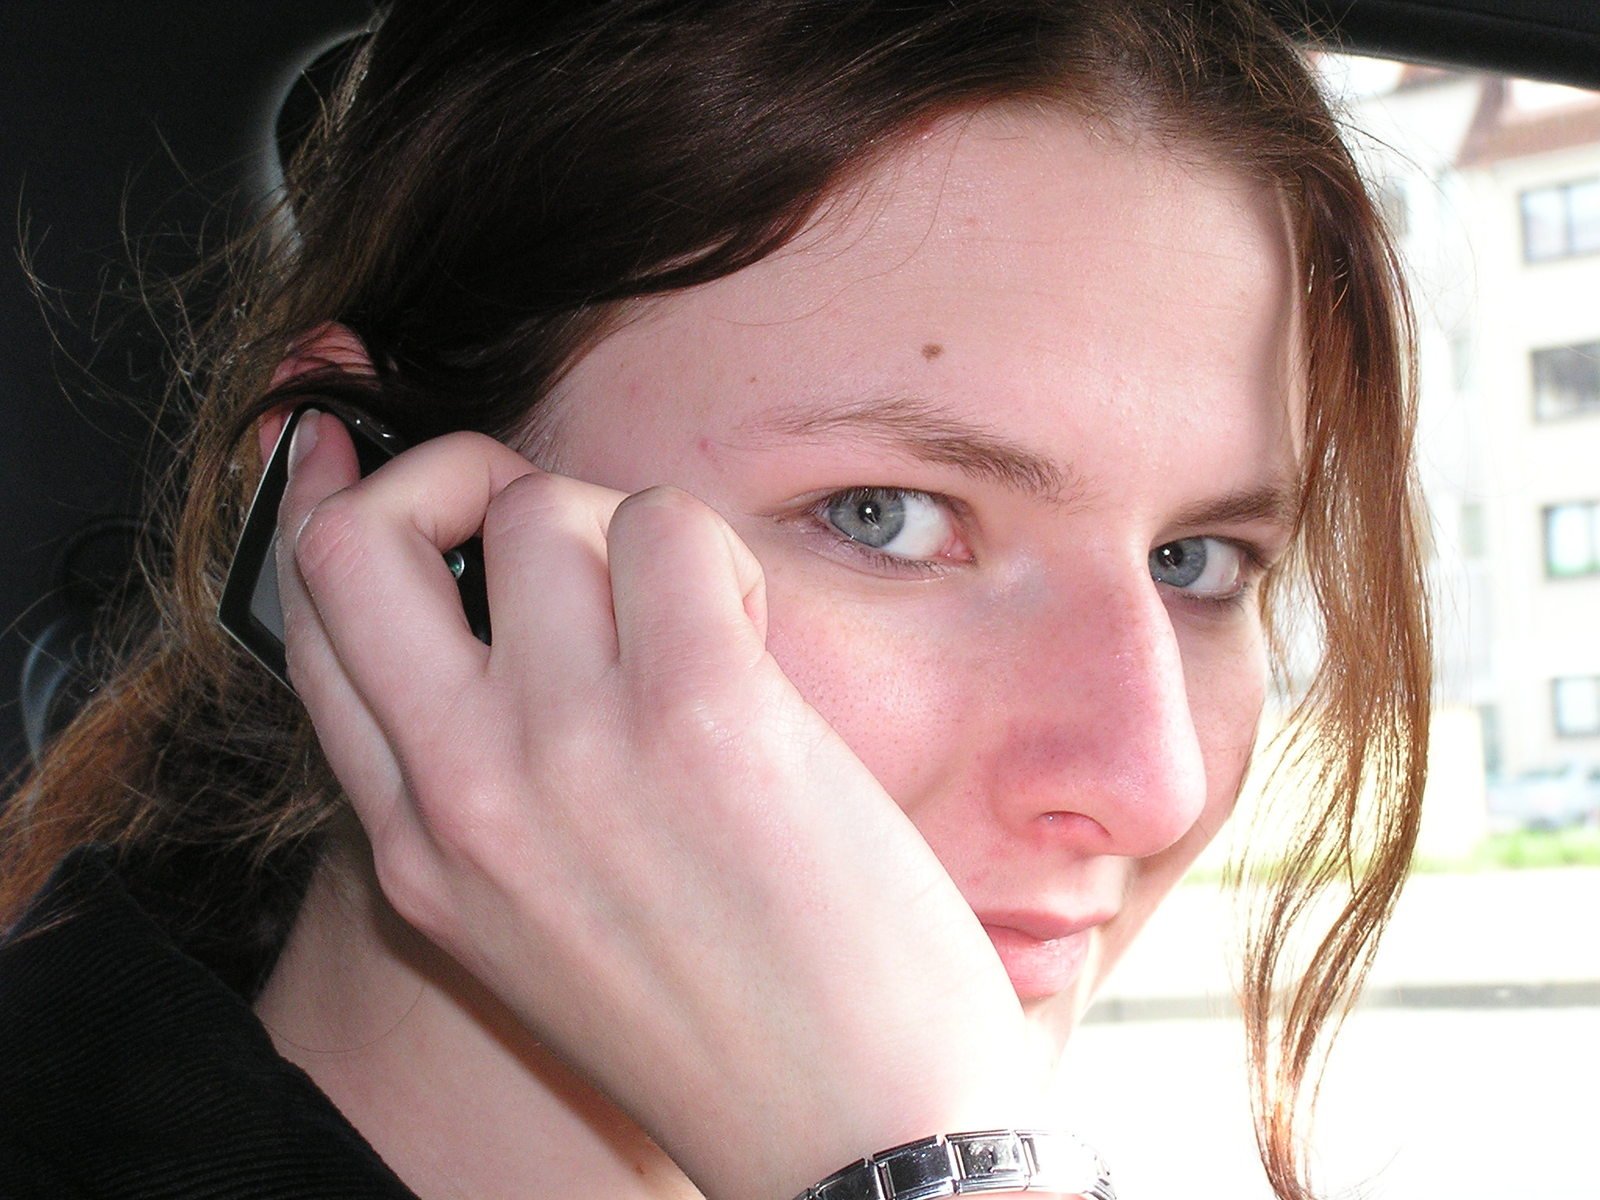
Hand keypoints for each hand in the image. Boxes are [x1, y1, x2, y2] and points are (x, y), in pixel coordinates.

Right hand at [274, 410, 1048, 1198]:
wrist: (858, 1134)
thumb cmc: (735, 1016)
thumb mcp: (547, 916)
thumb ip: (493, 774)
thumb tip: (501, 606)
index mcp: (422, 848)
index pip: (313, 630)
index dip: (328, 514)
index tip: (353, 453)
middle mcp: (466, 794)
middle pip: (357, 540)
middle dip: (439, 473)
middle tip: (535, 510)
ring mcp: (570, 753)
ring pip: (541, 509)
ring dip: (630, 533)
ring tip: (698, 623)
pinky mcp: (698, 717)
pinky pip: (667, 527)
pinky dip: (717, 557)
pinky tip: (754, 642)